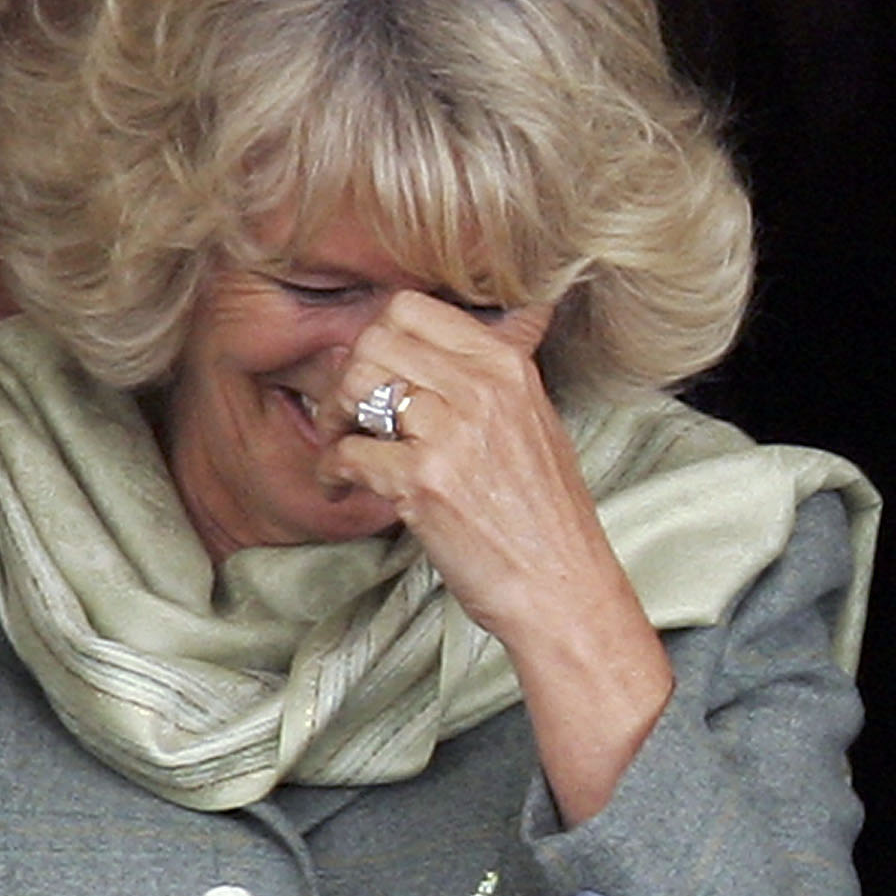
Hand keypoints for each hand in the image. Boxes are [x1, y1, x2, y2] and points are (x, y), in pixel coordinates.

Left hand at [323, 292, 674, 820]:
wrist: (563, 588)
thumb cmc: (547, 516)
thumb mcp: (536, 422)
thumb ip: (498, 373)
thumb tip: (494, 323)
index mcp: (507, 366)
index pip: (410, 308)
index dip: (378, 338)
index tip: (379, 373)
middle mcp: (481, 389)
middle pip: (373, 342)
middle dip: (349, 378)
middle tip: (351, 416)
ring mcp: (451, 434)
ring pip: (355, 387)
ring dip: (335, 420)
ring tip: (346, 448)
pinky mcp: (423, 483)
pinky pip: (348, 453)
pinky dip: (332, 472)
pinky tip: (344, 487)